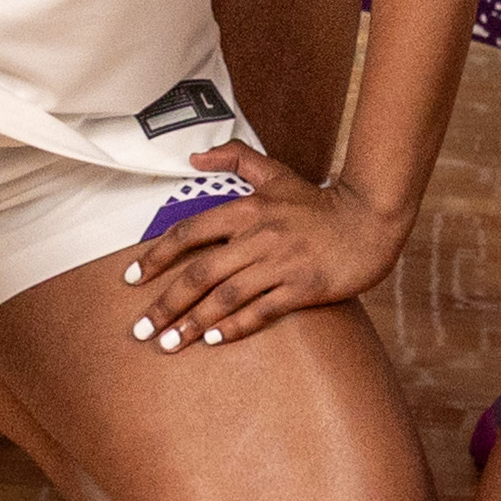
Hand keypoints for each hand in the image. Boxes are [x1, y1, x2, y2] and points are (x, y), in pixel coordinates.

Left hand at [119, 146, 408, 349]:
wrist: (369, 219)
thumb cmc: (317, 202)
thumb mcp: (276, 173)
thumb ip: (235, 159)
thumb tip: (193, 156)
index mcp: (247, 208)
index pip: (189, 232)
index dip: (155, 257)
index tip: (130, 280)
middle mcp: (259, 235)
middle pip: (200, 273)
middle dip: (165, 304)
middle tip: (140, 330)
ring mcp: (281, 263)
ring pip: (225, 297)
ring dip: (192, 323)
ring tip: (167, 344)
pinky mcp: (303, 287)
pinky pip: (261, 311)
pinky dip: (234, 327)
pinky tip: (211, 341)